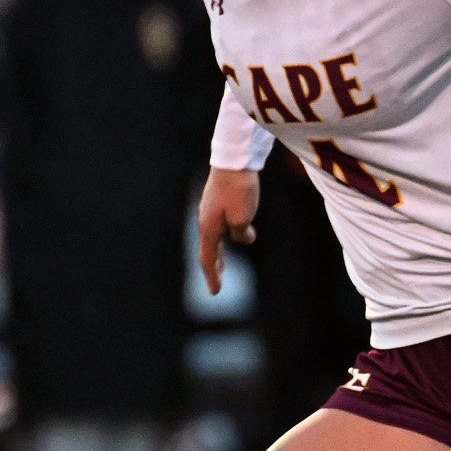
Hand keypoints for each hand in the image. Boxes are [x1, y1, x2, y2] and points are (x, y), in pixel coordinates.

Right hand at [196, 167, 258, 294]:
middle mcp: (206, 219)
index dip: (212, 277)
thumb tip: (244, 238)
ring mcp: (211, 208)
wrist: (235, 158)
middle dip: (214, 266)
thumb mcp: (243, 217)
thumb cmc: (238, 189)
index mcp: (208, 228)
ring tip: (222, 263)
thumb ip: (241, 233)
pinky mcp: (219, 198)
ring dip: (220, 251)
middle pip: (209, 249)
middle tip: (216, 282)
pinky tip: (240, 232)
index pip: (208, 259)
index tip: (215, 293)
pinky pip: (222, 223)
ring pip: (215, 236)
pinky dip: (228, 234)